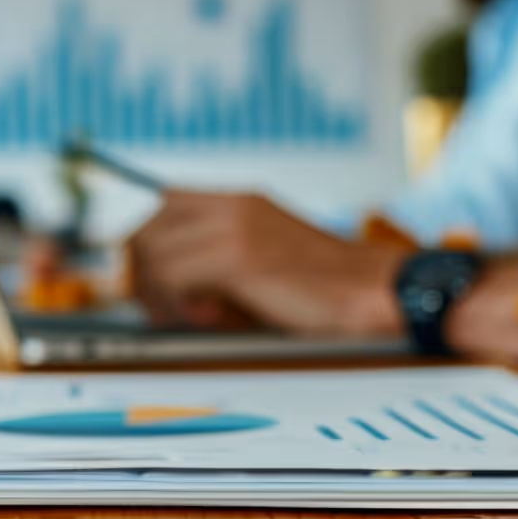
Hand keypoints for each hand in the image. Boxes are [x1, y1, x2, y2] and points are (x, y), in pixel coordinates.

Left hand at [125, 191, 413, 336]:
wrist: (373, 289)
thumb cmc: (323, 287)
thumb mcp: (264, 257)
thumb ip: (219, 256)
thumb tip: (161, 283)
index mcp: (238, 200)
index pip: (161, 203)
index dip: (145, 244)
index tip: (148, 279)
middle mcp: (231, 205)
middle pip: (146, 226)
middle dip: (144, 273)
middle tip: (166, 309)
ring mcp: (233, 227)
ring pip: (153, 251)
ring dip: (160, 293)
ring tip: (194, 316)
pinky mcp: (238, 256)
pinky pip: (172, 273)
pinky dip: (177, 303)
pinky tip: (209, 317)